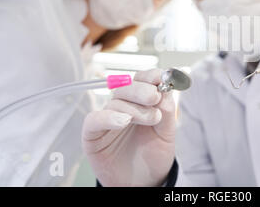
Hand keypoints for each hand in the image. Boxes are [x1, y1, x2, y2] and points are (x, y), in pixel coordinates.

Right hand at [82, 69, 175, 186]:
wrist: (143, 182)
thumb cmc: (153, 155)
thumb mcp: (166, 132)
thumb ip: (166, 111)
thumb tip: (166, 89)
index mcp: (140, 102)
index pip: (141, 80)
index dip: (150, 76)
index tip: (161, 77)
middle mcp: (122, 107)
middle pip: (126, 87)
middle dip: (142, 89)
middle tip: (155, 97)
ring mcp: (106, 119)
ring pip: (115, 102)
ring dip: (134, 108)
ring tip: (151, 119)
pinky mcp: (93, 135)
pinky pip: (94, 120)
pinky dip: (108, 117)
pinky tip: (124, 121)